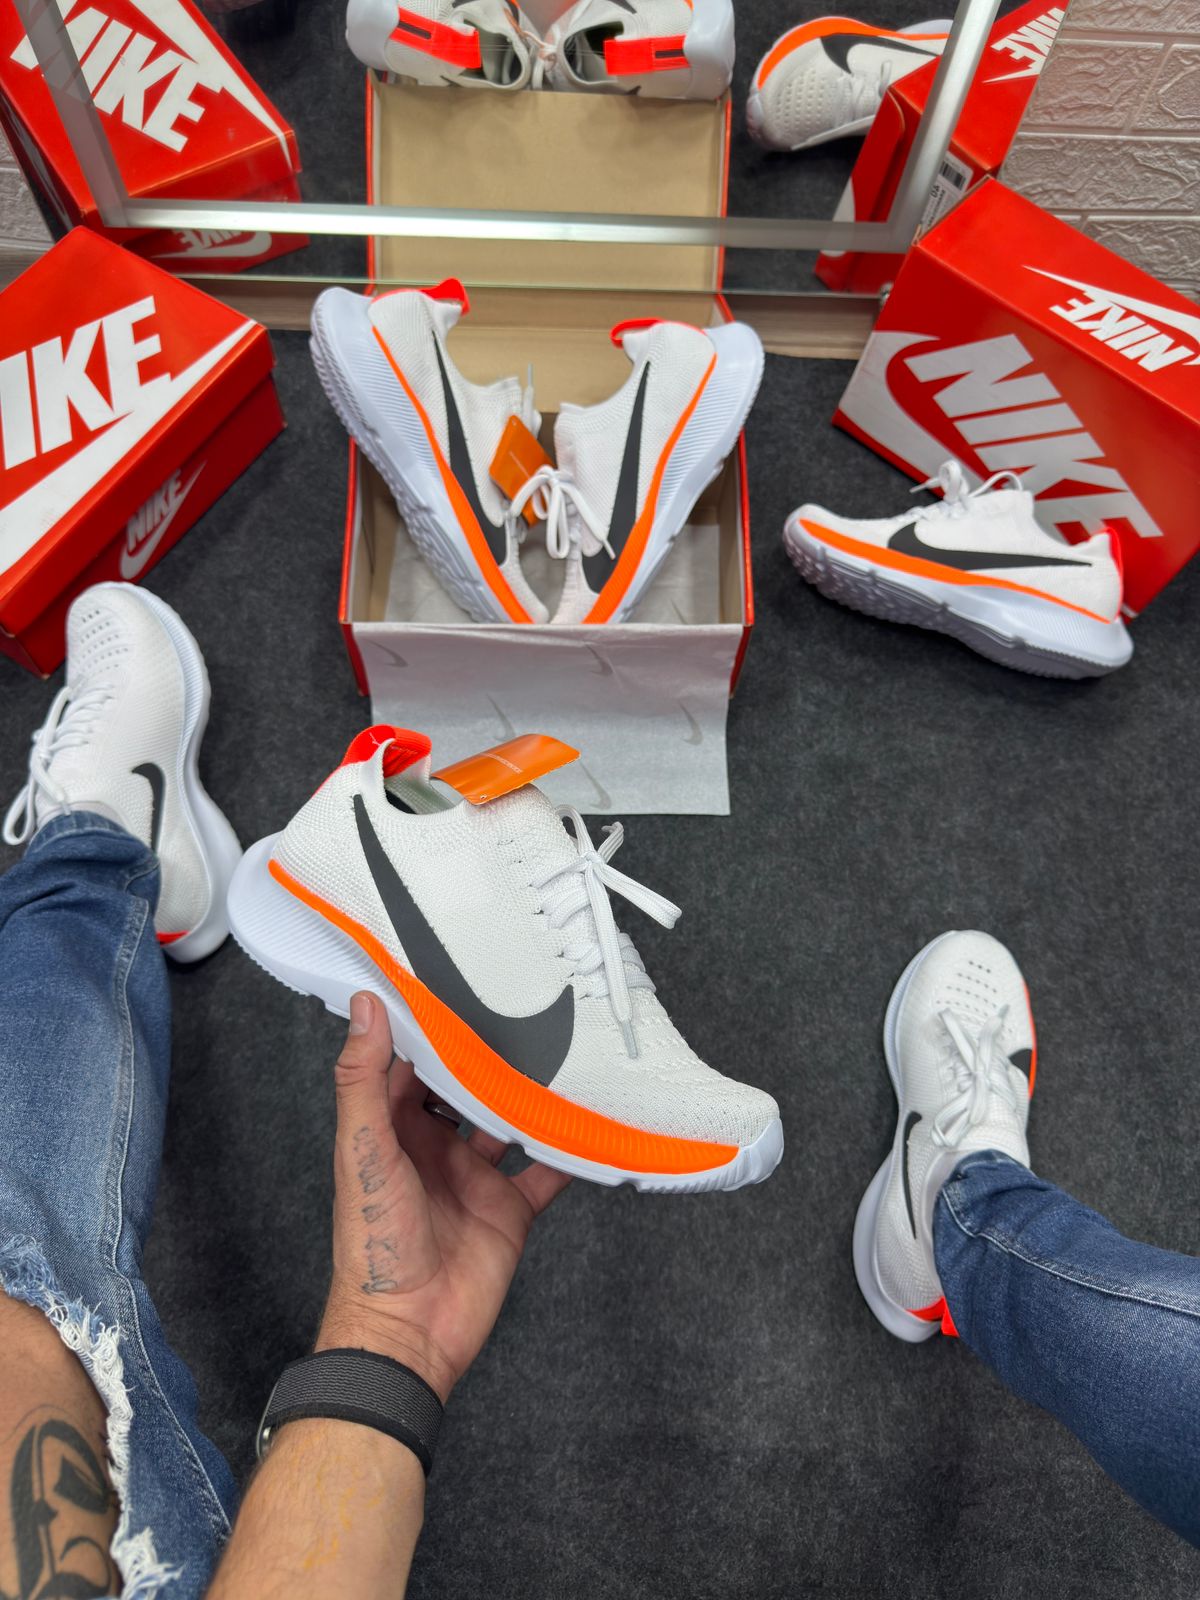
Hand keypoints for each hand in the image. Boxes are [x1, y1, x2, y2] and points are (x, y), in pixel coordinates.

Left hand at [317, 992, 570, 1401]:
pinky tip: (592, 1121)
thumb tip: (365, 1007)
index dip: (431, 1027)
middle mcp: (434, 1147)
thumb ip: (363, 1080)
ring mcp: (475, 1177)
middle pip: (466, 1087)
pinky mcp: (510, 1208)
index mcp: (392, 1129)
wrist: (409, 1332)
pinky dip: (569, 1148)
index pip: (412, 1063)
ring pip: (509, 1121)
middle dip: (490, 1053)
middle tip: (524, 1004)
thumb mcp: (364, 1151)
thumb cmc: (372, 1245)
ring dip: (532, 1094)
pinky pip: (546, 1170)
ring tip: (563, 1049)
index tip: (454, 982)